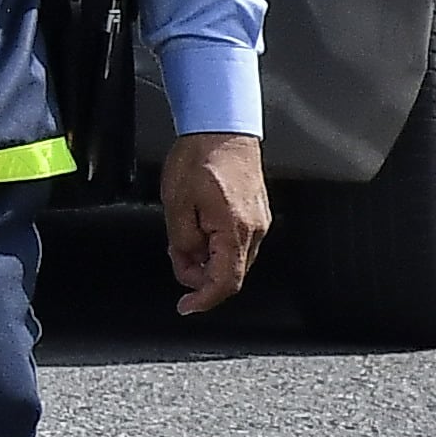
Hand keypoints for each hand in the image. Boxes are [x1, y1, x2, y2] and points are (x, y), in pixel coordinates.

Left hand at [163, 129, 269, 313]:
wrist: (221, 129)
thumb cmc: (200, 158)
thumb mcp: (176, 204)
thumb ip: (183, 241)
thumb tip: (188, 263)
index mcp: (235, 230)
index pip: (226, 282)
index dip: (205, 299)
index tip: (186, 307)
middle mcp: (254, 229)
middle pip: (230, 273)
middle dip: (199, 273)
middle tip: (176, 254)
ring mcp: (259, 220)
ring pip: (233, 258)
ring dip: (206, 258)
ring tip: (183, 236)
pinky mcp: (256, 212)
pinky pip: (236, 241)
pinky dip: (215, 244)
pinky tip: (197, 227)